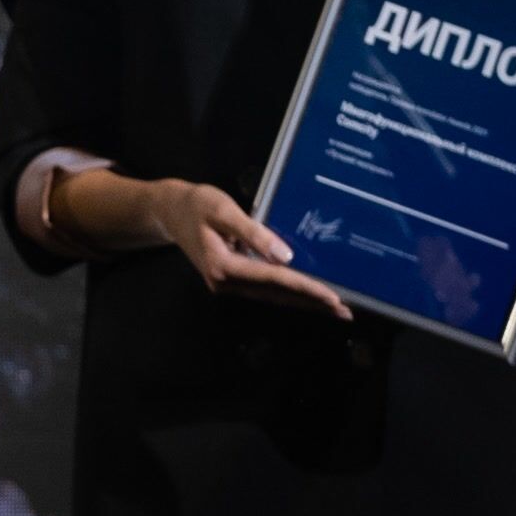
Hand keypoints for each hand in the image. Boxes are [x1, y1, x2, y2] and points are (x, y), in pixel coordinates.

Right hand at [139, 178, 353, 319]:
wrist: (169, 211)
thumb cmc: (196, 205)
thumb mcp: (224, 211)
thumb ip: (254, 233)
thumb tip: (286, 256)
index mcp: (224, 267)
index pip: (275, 280)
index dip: (306, 288)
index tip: (333, 297)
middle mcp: (225, 283)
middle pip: (277, 295)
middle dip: (312, 303)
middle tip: (345, 311)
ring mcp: (227, 285)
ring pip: (272, 297)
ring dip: (303, 302)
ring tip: (333, 308)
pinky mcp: (229, 280)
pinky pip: (265, 290)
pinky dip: (288, 293)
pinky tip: (305, 294)